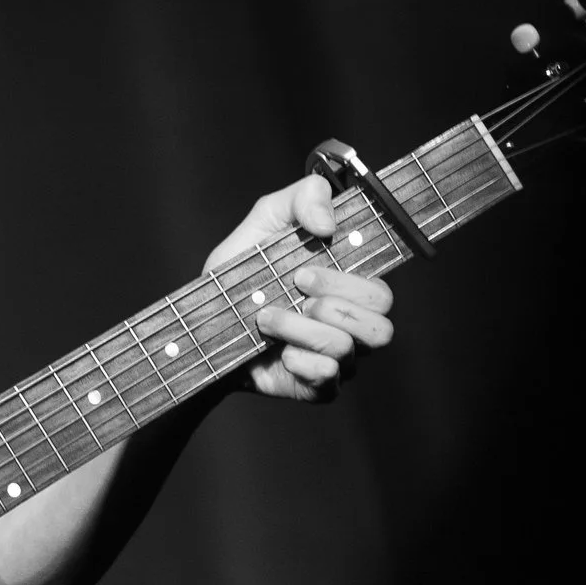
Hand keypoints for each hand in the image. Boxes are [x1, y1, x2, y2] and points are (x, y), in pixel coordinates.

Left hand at [205, 175, 396, 404]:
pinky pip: (328, 378)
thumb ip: (303, 198)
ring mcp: (337, 358)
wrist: (203, 321)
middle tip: (291, 288)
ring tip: (267, 318)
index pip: (381, 293)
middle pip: (380, 325)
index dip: (352, 283)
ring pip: (349, 349)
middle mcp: (351, 326)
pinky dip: (300, 362)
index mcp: (349, 288)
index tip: (304, 271)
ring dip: (302, 329)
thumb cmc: (242, 269)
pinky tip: (277, 351)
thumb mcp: (266, 219)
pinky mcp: (316, 386)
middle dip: (331, 304)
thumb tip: (327, 222)